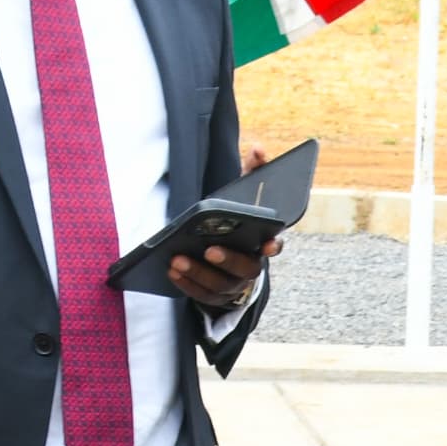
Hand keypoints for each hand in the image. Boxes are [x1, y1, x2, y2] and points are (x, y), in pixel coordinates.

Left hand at [169, 142, 284, 309]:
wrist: (226, 259)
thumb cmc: (236, 222)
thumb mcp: (244, 197)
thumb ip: (254, 173)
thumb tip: (258, 149)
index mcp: (262, 243)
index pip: (274, 246)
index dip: (272, 246)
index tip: (267, 244)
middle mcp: (252, 267)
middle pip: (246, 269)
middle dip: (229, 259)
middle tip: (209, 249)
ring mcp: (235, 286)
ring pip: (220, 285)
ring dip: (199, 273)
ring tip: (177, 259)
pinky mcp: (216, 296)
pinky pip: (203, 295)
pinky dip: (187, 285)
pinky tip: (172, 271)